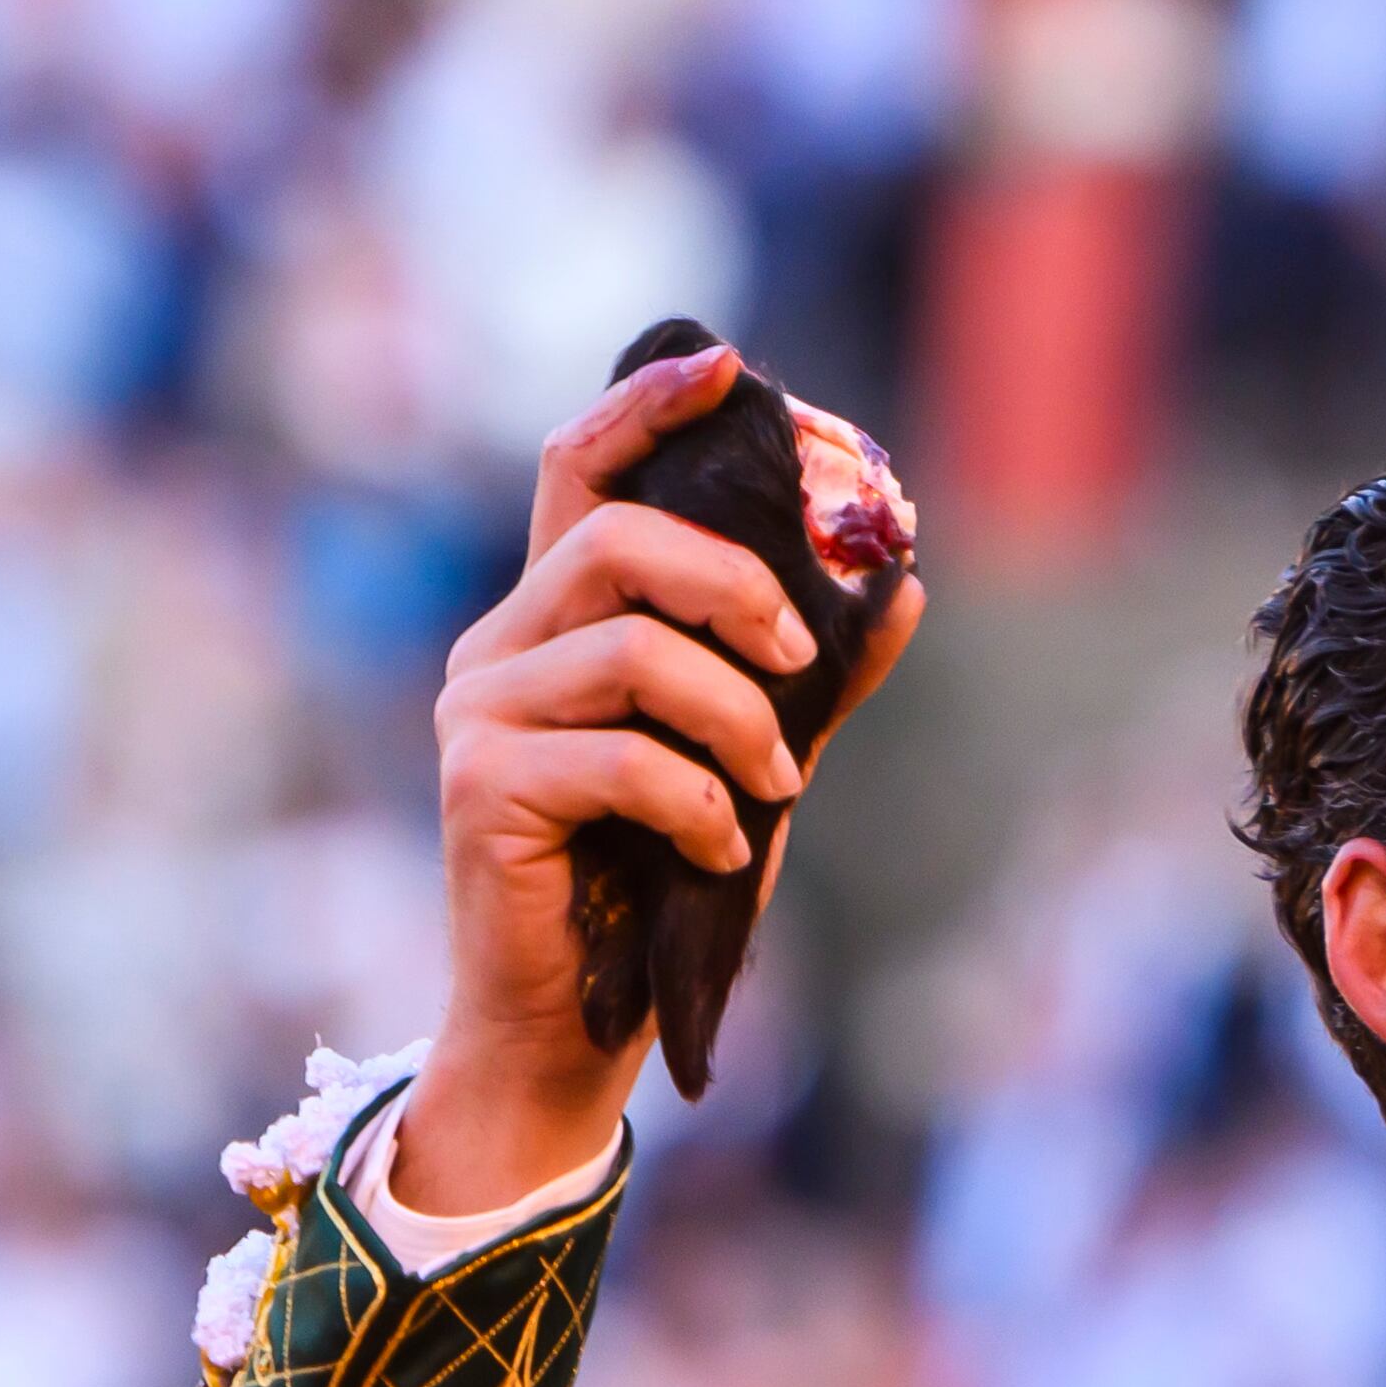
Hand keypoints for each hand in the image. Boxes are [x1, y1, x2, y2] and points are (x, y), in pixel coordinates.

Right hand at [397, 346, 932, 1213]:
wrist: (576, 1020)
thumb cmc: (659, 880)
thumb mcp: (754, 757)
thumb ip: (812, 675)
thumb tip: (907, 585)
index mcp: (554, 616)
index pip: (577, 468)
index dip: (644, 403)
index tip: (728, 366)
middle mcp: (499, 646)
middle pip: (613, 541)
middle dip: (733, 587)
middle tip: (799, 663)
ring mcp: (478, 713)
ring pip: (631, 652)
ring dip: (736, 719)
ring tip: (775, 791)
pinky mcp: (481, 787)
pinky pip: (620, 755)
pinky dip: (701, 801)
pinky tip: (725, 847)